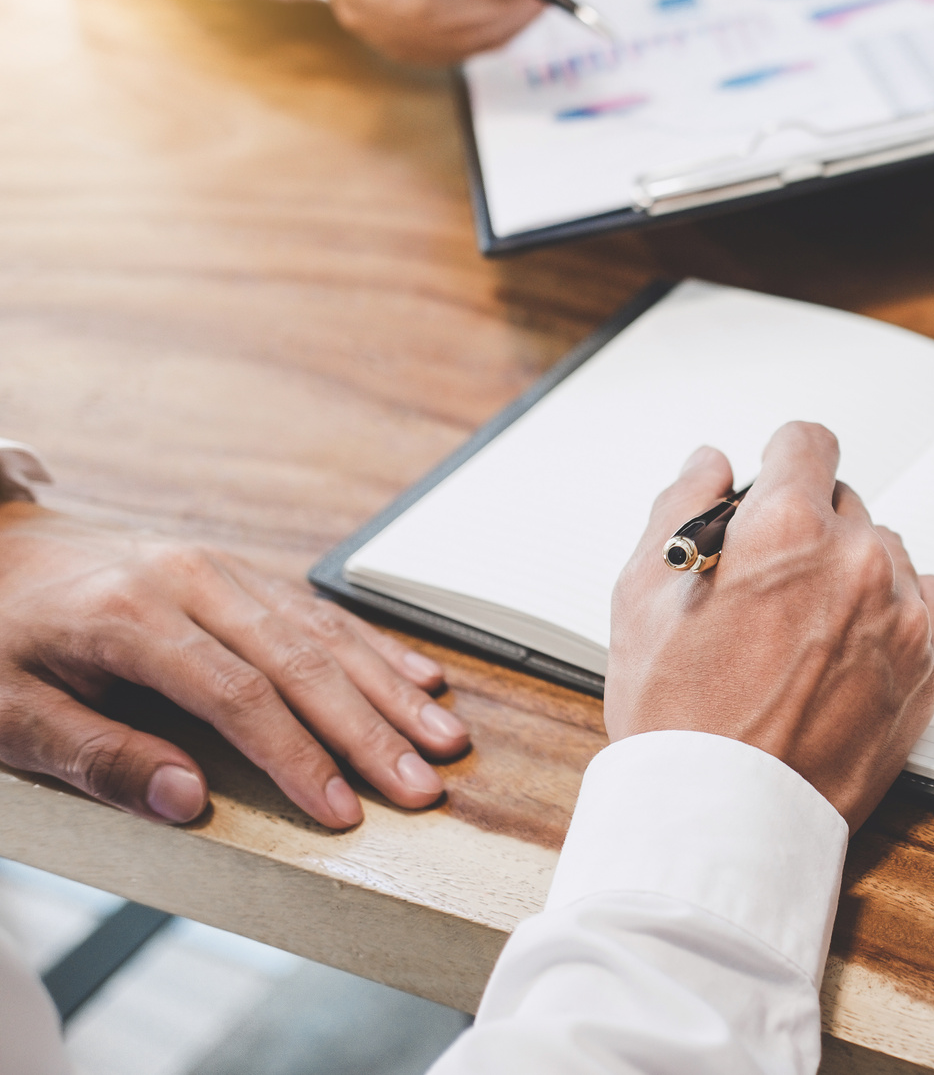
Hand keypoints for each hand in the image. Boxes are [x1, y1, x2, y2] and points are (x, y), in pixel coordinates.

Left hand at [0, 504, 468, 828]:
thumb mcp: (6, 713)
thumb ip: (96, 757)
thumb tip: (187, 799)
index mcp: (132, 615)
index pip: (238, 696)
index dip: (297, 757)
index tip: (342, 811)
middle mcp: (189, 581)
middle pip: (301, 661)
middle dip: (371, 730)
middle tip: (422, 785)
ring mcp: (219, 569)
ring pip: (322, 631)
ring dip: (390, 689)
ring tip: (443, 738)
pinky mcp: (235, 571)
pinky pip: (317, 608)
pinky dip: (374, 646)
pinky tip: (417, 677)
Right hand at [606, 426, 933, 830]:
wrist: (727, 819)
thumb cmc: (678, 719)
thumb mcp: (642, 599)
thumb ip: (679, 509)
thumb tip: (711, 463)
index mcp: (786, 530)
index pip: (808, 443)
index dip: (780, 461)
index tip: (773, 484)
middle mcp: (857, 560)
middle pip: (843, 501)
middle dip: (806, 527)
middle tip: (766, 583)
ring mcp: (901, 614)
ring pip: (883, 551)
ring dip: (850, 569)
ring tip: (801, 628)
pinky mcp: (926, 665)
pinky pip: (925, 599)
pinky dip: (892, 609)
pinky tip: (847, 645)